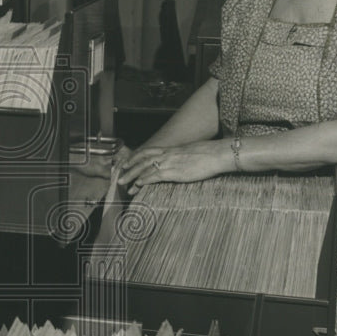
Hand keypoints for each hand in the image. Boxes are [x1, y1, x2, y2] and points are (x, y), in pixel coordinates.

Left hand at [117, 140, 232, 189]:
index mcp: (170, 150)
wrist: (217, 154)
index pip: (147, 152)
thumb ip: (180, 158)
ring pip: (144, 168)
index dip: (135, 157)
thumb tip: (178, 164)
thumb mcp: (190, 154)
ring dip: (132, 176)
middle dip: (129, 168)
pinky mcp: (174, 172)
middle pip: (142, 159)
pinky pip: (154, 175)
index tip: (126, 163)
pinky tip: (137, 185)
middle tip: (119, 176)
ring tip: (123, 184)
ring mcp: (169, 163)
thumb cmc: (208, 155)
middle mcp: (167, 154)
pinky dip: (143, 180)